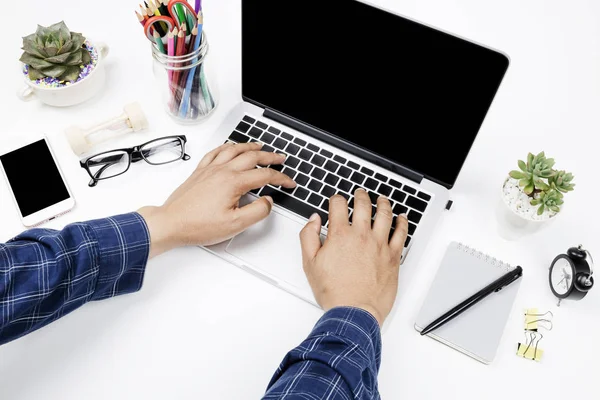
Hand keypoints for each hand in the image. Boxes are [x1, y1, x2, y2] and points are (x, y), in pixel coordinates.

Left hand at [139, 142, 295, 257]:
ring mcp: (210, 169)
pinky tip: (229, 147)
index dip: (281, 178)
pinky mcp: (199, 172)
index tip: (289, 182)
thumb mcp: (235, 225)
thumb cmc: (197, 225)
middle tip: (281, 158)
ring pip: (234, 150)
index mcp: (233, 183)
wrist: (171, 223)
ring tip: (260, 146)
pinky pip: (216, 152)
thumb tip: (267, 201)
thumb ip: (257, 212)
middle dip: (270, 157)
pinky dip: (227, 146)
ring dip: (250, 147)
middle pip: (252, 157)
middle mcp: (222, 171)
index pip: (264, 176)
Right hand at [300, 189, 408, 325]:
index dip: (336, 199)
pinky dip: (403, 223)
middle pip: (363, 205)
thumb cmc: (335, 292)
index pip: (338, 205)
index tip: (336, 201)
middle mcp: (361, 236)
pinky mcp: (393, 256)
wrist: (355, 311)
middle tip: (360, 194)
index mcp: (340, 235)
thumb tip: (313, 221)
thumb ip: (308, 237)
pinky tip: (402, 218)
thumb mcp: (310, 263)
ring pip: (385, 215)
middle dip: (360, 196)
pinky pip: (401, 233)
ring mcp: (379, 244)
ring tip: (381, 200)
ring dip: (383, 204)